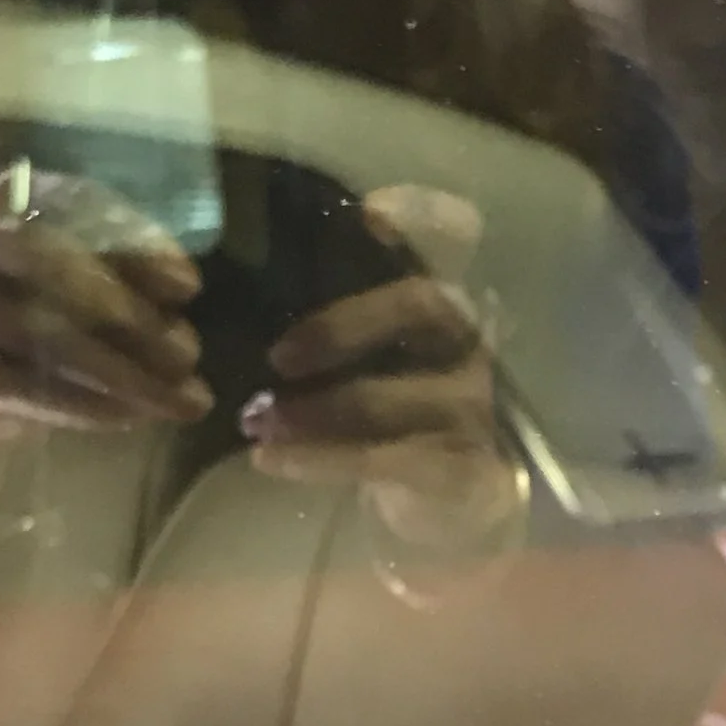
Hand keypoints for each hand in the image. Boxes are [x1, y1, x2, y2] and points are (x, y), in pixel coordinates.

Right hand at [0, 165, 209, 446]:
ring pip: (40, 345)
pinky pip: (21, 394)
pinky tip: (132, 416)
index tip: (190, 287)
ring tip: (180, 398)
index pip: (70, 215)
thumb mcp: (109, 247)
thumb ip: (139, 254)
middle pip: (52, 280)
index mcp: (9, 198)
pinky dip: (84, 409)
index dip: (132, 251)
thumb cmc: (69, 275)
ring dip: (120, 377)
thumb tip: (180, 286)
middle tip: (189, 357)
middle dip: (131, 325)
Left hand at [240, 186, 520, 554]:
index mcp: (447, 303)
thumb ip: (342, 324)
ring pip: (394, 395)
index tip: (370, 212)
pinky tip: (269, 459)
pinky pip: (384, 459)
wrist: (446, 512)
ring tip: (257, 421)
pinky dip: (319, 458)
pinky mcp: (462, 472)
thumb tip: (251, 296)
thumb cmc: (397, 419)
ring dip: (315, 408)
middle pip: (424, 306)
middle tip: (277, 356)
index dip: (424, 217)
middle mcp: (472, 344)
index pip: (458, 238)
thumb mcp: (376, 361)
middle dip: (343, 325)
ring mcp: (475, 409)